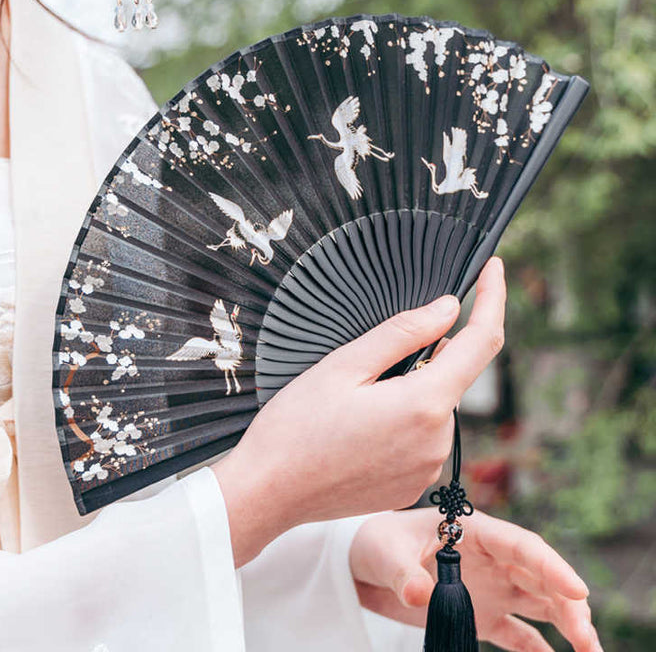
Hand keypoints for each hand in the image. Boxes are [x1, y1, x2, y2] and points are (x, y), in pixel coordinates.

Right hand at [214, 257, 506, 565]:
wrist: (269, 493)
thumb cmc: (296, 427)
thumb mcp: (344, 365)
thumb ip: (403, 333)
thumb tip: (448, 308)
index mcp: (424, 404)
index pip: (481, 341)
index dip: (492, 299)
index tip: (493, 268)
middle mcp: (437, 441)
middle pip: (452, 376)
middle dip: (428, 356)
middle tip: (370, 361)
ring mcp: (427, 469)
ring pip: (435, 408)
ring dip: (412, 392)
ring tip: (354, 402)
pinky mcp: (412, 486)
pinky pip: (422, 439)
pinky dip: (404, 422)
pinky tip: (359, 429)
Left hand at [350, 509, 602, 651]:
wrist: (364, 563)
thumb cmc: (378, 543)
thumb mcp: (386, 553)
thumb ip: (403, 573)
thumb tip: (419, 595)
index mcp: (474, 532)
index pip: (521, 545)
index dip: (551, 566)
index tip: (577, 590)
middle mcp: (491, 558)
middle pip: (540, 577)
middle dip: (568, 603)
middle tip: (585, 638)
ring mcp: (490, 587)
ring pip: (540, 602)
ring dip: (566, 623)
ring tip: (589, 650)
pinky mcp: (482, 614)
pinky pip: (519, 633)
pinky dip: (539, 648)